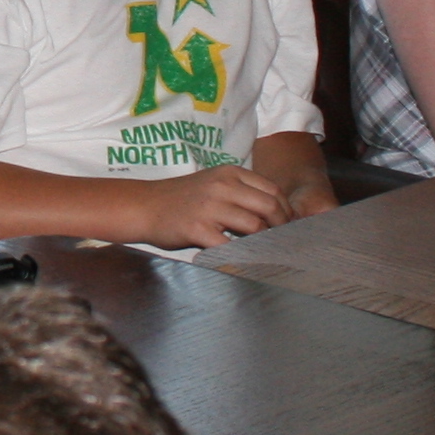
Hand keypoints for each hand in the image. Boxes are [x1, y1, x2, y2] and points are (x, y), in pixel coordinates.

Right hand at [140, 162, 289, 251]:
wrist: (145, 206)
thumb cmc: (183, 198)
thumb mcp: (214, 184)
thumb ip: (242, 193)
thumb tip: (276, 214)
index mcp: (230, 173)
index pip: (273, 190)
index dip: (287, 211)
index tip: (289, 226)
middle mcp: (222, 186)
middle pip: (269, 207)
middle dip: (282, 227)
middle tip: (283, 242)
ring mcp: (210, 208)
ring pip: (255, 227)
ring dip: (265, 242)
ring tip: (265, 251)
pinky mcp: (198, 229)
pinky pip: (231, 246)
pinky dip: (242, 256)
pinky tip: (244, 261)